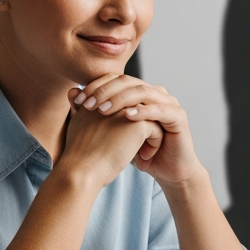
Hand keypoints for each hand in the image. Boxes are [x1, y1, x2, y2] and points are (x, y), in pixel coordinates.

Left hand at [70, 74, 201, 188]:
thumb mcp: (112, 131)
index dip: (96, 86)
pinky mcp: (179, 116)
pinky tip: (127, 117)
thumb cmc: (137, 151)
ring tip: (103, 111)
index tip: (77, 100)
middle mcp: (155, 93)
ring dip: (121, 99)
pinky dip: (143, 111)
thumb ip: (93, 111)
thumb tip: (70, 91)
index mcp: (140, 92)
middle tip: (88, 104)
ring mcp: (168, 102)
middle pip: (128, 82)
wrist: (165, 171)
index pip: (115, 79)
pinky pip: (160, 109)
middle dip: (105, 92)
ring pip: (142, 92)